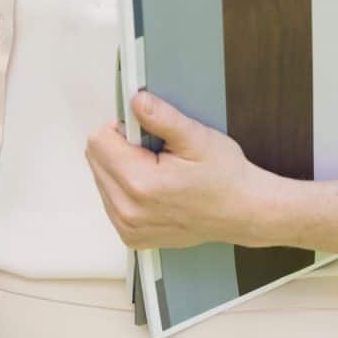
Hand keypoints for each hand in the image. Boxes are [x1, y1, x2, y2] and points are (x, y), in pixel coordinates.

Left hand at [84, 92, 275, 250]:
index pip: (98, 140)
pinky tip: (154, 188)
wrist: (243, 212)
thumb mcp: (197, 138)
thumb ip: (162, 118)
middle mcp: (128, 210)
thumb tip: (136, 101)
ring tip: (158, 172)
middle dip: (120, 148)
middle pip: (95, 159)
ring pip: (101, 179)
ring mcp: (128, 227)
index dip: (122, 128)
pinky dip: (126, 189)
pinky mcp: (131, 236)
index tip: (145, 134)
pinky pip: (111, 200)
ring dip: (122, 169)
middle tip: (156, 153)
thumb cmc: (225, 178)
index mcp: (140, 184)